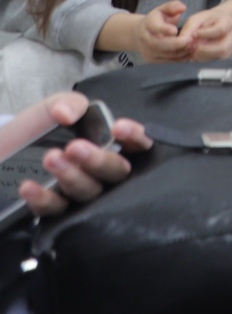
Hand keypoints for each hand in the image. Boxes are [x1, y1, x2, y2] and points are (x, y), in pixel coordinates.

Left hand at [17, 91, 150, 219]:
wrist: (4, 152)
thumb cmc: (36, 132)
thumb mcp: (53, 109)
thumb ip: (68, 103)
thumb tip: (67, 114)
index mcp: (108, 145)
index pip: (137, 144)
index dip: (136, 137)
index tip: (118, 128)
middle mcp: (101, 172)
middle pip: (116, 172)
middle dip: (98, 160)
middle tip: (75, 148)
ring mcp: (80, 193)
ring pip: (89, 192)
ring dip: (72, 177)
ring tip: (51, 159)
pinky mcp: (56, 211)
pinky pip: (56, 210)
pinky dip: (43, 198)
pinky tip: (29, 186)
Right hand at [133, 0, 191, 61]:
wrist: (142, 33)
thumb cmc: (158, 19)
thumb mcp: (164, 9)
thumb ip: (173, 6)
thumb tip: (182, 8)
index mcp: (148, 24)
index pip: (154, 27)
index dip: (164, 29)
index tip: (175, 30)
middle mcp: (145, 39)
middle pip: (158, 44)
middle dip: (176, 43)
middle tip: (190, 40)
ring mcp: (147, 51)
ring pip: (164, 54)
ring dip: (180, 51)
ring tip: (193, 46)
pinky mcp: (152, 60)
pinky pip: (167, 61)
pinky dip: (180, 58)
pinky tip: (189, 52)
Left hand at [177, 0, 231, 60]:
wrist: (220, 22)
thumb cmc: (208, 20)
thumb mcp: (197, 18)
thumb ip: (189, 28)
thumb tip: (182, 41)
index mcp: (227, 23)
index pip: (220, 30)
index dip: (205, 34)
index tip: (193, 34)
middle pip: (222, 48)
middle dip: (204, 50)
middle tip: (192, 47)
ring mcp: (231, 47)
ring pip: (220, 57)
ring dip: (204, 56)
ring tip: (193, 52)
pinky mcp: (227, 54)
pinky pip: (217, 60)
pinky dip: (205, 59)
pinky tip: (196, 55)